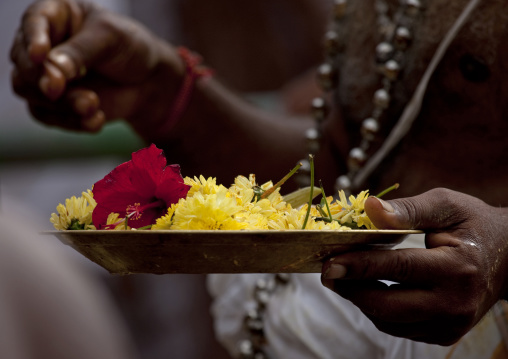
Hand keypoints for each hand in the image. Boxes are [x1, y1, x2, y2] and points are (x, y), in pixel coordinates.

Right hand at [10, 0, 182, 133]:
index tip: (40, 55)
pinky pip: (47, 116)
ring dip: (59, 103)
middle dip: (42, 79)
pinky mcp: (54, 103)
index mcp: (54, 15)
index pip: (33, 23)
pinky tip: (96, 120)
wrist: (149, 80)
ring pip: (29, 92)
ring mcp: (45, 75)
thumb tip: (52, 69)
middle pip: (23, 63)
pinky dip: (70, 121)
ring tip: (93, 105)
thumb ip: (81, 52)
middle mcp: (42, 44)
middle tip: (60, 88)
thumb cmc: (129, 47)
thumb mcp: (110, 39)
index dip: (32, 39)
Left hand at [321, 188, 507, 344]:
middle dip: (351, 288)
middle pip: (388, 305)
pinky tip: (367, 287)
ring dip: (359, 299)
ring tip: (342, 277)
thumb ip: (407, 209)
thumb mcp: (445, 205)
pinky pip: (398, 326)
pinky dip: (376, 308)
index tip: (329, 261)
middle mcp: (455, 303)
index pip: (399, 268)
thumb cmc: (472, 225)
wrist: (507, 257)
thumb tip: (368, 207)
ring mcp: (450, 324)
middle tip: (327, 271)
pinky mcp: (443, 334)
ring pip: (388, 320)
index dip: (361, 265)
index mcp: (458, 268)